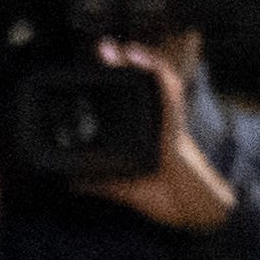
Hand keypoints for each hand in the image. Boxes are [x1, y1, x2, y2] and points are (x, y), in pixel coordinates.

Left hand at [81, 51, 236, 232]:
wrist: (191, 210)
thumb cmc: (165, 197)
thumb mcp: (121, 188)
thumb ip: (96, 181)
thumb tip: (68, 181)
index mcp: (143, 131)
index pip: (125, 98)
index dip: (110, 78)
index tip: (89, 65)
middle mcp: (155, 120)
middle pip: (137, 82)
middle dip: (117, 64)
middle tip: (97, 49)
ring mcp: (166, 119)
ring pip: (152, 79)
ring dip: (134, 60)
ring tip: (112, 48)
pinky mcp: (174, 121)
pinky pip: (166, 89)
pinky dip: (153, 70)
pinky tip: (135, 56)